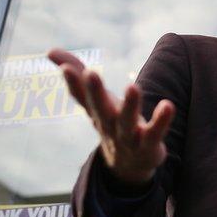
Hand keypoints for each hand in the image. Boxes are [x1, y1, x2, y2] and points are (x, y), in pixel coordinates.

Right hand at [48, 48, 173, 184]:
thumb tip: (49, 50)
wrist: (128, 166)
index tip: (66, 68)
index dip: (74, 83)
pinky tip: (167, 105)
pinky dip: (161, 121)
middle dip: (95, 91)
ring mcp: (128, 137)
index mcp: (96, 111)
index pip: (82, 96)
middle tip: (90, 73)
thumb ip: (78, 75)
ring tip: (132, 87)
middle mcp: (109, 124)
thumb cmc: (111, 123)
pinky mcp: (149, 145)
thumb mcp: (95, 100)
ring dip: (129, 105)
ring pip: (127, 122)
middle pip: (100, 108)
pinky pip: (155, 133)